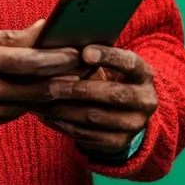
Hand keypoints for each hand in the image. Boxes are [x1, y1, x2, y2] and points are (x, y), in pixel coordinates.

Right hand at [0, 20, 79, 135]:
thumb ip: (7, 37)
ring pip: (30, 104)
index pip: (29, 62)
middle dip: (66, 78)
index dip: (58, 58)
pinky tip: (45, 94)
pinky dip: (31, 103)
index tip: (78, 51)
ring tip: (73, 80)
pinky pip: (15, 114)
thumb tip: (43, 29)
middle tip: (87, 69)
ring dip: (54, 93)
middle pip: (37, 88)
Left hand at [35, 45, 156, 155]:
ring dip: (63, 109)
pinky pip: (88, 135)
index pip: (130, 63)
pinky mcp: (119, 142)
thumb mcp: (108, 65)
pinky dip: (64, 125)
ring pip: (95, 117)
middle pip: (113, 94)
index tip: (84, 52)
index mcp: (144, 74)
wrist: (124, 113)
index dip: (109, 57)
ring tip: (39, 101)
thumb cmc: (108, 78)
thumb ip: (90, 54)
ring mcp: (134, 124)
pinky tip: (46, 116)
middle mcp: (145, 100)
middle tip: (49, 84)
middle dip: (78, 89)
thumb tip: (58, 42)